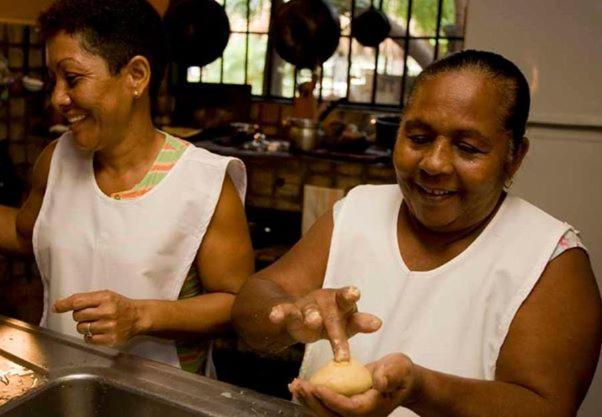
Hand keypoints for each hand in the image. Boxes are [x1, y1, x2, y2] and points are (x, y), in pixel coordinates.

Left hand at [53, 290, 144, 346]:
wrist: (138, 316)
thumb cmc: (119, 305)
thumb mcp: (105, 295)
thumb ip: (84, 299)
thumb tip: (58, 306)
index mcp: (105, 298)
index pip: (78, 301)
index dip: (64, 304)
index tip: (57, 307)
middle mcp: (108, 312)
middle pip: (78, 316)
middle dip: (80, 315)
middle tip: (91, 314)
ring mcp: (109, 326)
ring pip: (81, 328)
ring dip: (85, 326)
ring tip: (97, 322)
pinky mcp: (110, 339)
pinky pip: (88, 339)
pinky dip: (90, 336)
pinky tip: (99, 331)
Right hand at [269, 286, 380, 360]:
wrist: (308, 316)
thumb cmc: (334, 319)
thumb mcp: (347, 322)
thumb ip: (359, 322)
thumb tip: (378, 323)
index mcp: (340, 302)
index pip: (346, 299)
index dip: (349, 295)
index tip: (354, 293)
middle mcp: (323, 301)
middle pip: (330, 315)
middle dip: (334, 330)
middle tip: (341, 348)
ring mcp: (307, 306)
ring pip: (308, 311)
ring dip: (310, 316)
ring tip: (312, 322)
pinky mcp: (291, 312)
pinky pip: (285, 311)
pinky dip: (279, 313)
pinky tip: (274, 316)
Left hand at [289, 353, 421, 416]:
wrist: (401, 381)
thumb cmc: (400, 373)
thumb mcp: (399, 368)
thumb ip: (391, 374)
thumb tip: (380, 381)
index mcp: (373, 409)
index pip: (349, 409)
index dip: (331, 400)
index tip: (316, 387)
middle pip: (332, 415)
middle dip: (313, 402)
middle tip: (299, 385)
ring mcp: (353, 415)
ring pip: (326, 414)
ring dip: (308, 401)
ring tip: (295, 386)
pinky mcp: (345, 409)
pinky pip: (325, 407)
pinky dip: (312, 398)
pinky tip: (300, 388)